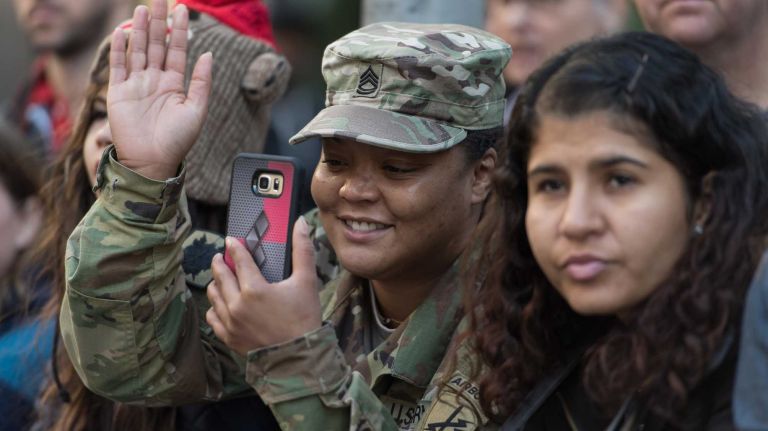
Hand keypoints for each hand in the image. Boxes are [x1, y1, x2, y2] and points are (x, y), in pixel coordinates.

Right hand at [108, 0, 211, 179]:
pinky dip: (120, 49)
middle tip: (161, 0)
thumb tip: (208, 53)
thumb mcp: (196, 110)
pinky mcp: (118, 92)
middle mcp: (155, 81)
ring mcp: (136, 85)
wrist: (151, 162)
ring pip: (138, 50)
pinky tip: (123, 32)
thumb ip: (201, 81)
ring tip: (143, 9)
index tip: (182, 9)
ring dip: (139, 30)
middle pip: (156, 45)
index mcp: (175, 85)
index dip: (179, 31)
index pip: (177, 51)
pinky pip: (118, 66)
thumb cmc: (176, 141)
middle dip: (159, 22)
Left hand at [206, 218, 321, 355]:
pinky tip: (220, 304)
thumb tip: (301, 224)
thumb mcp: (307, 282)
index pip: (238, 260)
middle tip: (221, 256)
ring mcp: (231, 322)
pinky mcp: (229, 337)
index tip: (230, 240)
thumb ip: (303, 250)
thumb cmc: (304, 320)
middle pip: (220, 275)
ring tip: (221, 278)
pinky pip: (213, 317)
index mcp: (254, 289)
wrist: (299, 359)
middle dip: (220, 262)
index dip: (234, 247)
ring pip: (213, 295)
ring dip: (216, 283)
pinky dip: (215, 307)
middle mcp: (237, 304)